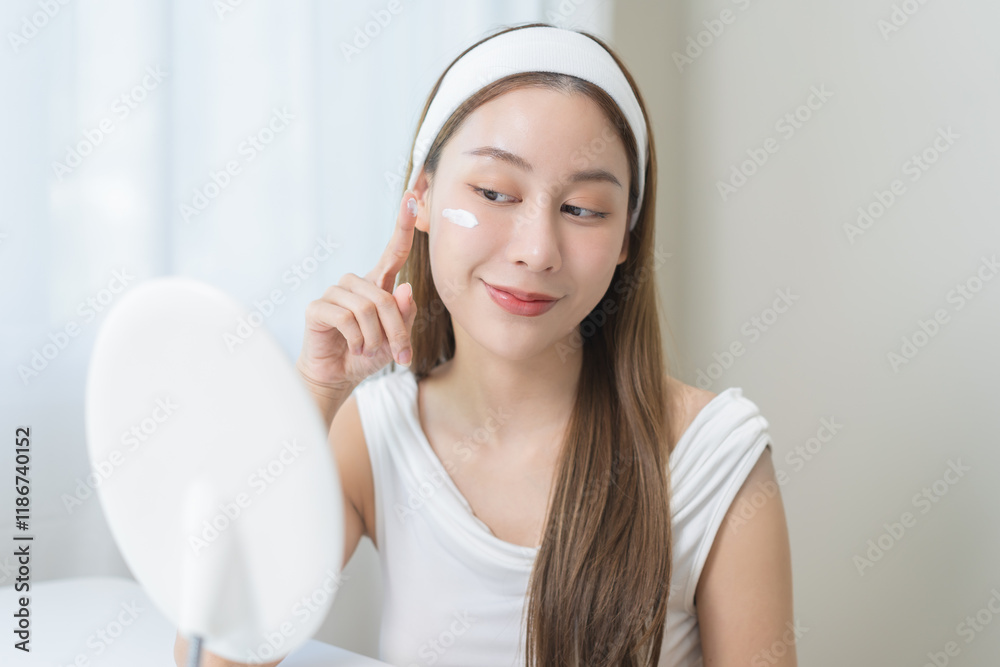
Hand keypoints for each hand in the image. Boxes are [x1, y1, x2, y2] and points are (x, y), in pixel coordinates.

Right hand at [296, 191, 419, 392]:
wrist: (338, 377)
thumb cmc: (367, 354)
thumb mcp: (396, 338)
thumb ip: (404, 314)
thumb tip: (405, 288)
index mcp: (377, 285)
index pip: (394, 253)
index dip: (402, 226)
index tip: (410, 196)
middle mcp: (356, 284)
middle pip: (385, 298)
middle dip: (396, 332)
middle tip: (399, 355)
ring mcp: (335, 293)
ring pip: (367, 309)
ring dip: (376, 338)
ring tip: (369, 351)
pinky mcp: (317, 308)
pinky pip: (346, 318)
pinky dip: (357, 340)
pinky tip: (353, 348)